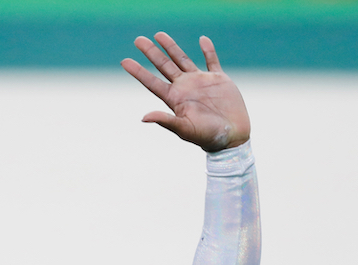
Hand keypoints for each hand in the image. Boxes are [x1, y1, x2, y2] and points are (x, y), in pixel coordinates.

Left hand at [121, 33, 249, 151]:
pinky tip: (202, 39)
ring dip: (171, 47)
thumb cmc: (207, 137)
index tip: (124, 61)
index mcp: (174, 99)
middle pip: (163, 66)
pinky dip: (208, 49)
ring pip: (182, 59)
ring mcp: (200, 82)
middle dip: (151, 52)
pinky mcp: (218, 79)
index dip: (138, 72)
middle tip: (138, 39)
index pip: (152, 82)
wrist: (232, 136)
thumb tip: (143, 117)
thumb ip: (166, 121)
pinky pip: (212, 59)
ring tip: (158, 34)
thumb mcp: (184, 129)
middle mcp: (184, 88)